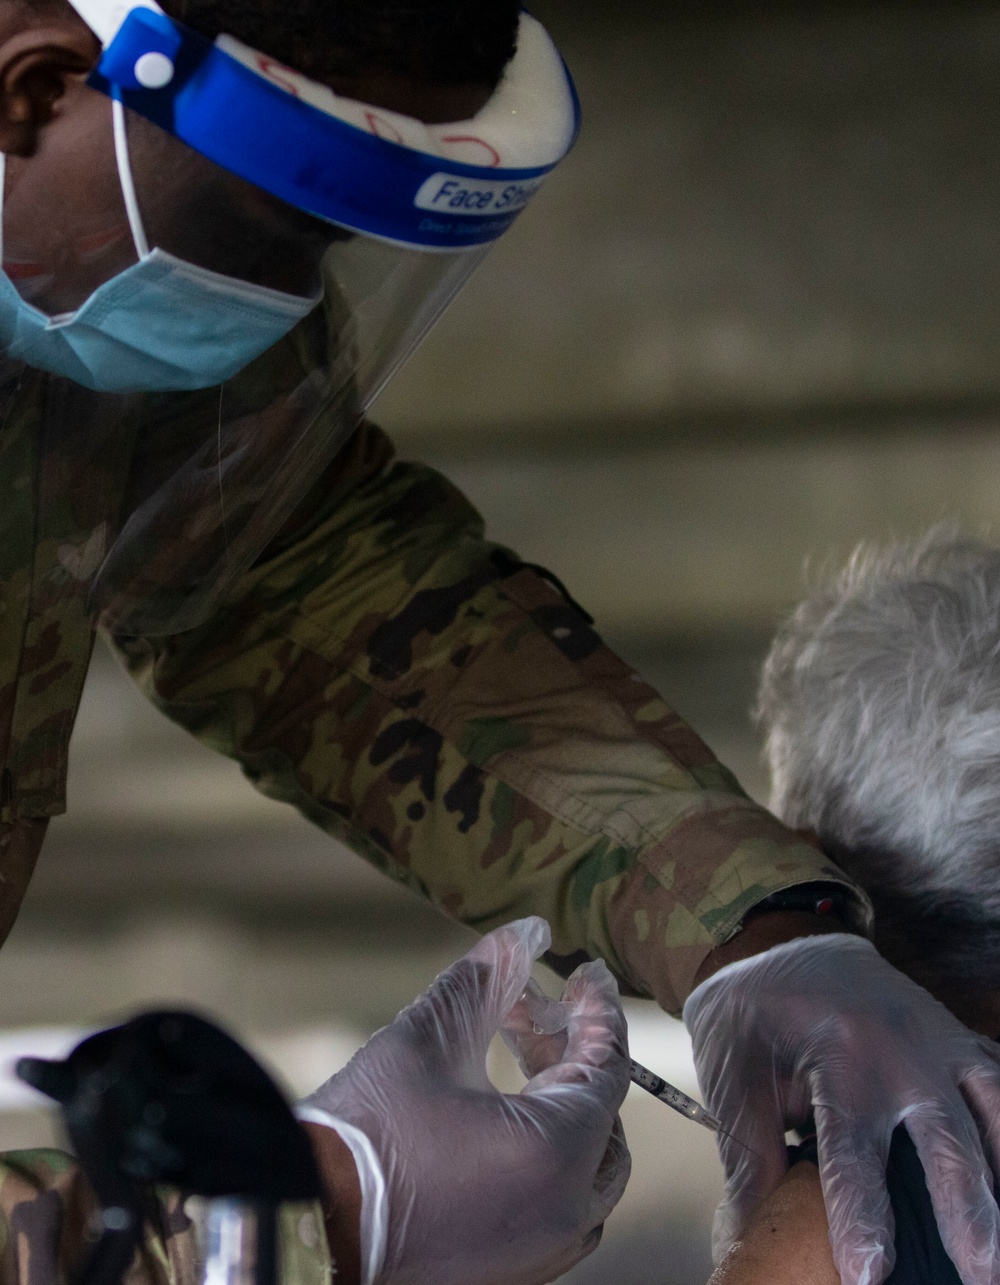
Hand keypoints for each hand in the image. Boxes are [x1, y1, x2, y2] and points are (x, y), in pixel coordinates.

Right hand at [300, 917, 630, 1284]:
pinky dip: (547, 1160)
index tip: (585, 976)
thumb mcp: (428, 1038)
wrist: (308, 1224)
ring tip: (520, 1062)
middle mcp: (563, 1213)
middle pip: (603, 1122)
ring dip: (565, 1111)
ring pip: (587, 1174)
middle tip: (535, 1014)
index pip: (606, 1069)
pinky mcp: (510, 1274)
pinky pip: (556, 1210)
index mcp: (555, 1154)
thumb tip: (524, 935)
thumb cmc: (367, 1133)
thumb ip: (486, 980)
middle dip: (575, 1060)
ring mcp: (540, 1254)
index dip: (598, 1013)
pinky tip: (502, 1120)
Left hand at [684, 934, 999, 1284]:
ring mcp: (940, 1040)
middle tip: (981, 1277)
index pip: (854, 1151)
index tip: (868, 1275)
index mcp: (839, 1053)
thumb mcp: (734, 1075)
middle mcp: (901, 1047)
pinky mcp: (959, 1041)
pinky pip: (999, 1085)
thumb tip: (752, 1237)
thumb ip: (752, 1159)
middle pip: (946, 1142)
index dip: (862, 1218)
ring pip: (992, 1113)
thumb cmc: (753, 1013)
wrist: (784, 940)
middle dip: (968, 1217)